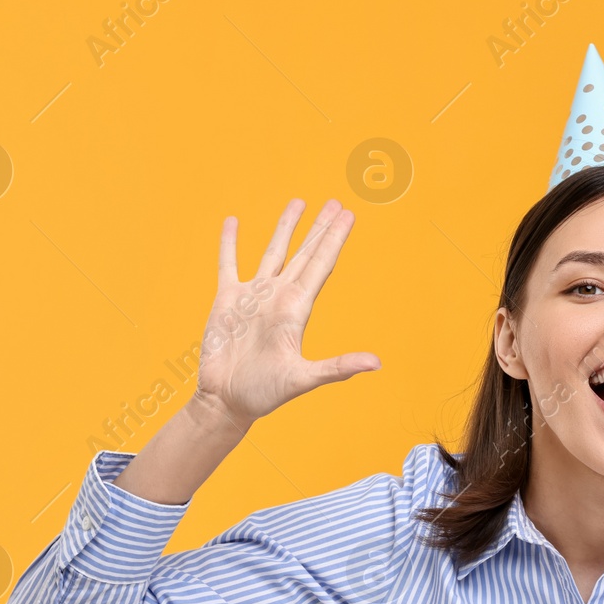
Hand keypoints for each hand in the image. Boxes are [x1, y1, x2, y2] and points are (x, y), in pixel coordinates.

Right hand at [192, 198, 379, 427]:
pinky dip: (230, 244)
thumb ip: (338, 367)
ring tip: (299, 202)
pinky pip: (228, 264)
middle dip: (320, 227)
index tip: (348, 215)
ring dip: (285, 227)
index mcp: (297, 308)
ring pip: (272, 251)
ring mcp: (253, 296)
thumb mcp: (303, 378)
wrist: (226, 400)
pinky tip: (233, 222)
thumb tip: (377, 364)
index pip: (321, 264)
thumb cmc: (265, 393)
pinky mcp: (227, 300)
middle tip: (336, 202)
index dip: (334, 239)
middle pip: (304, 253)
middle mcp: (279, 296)